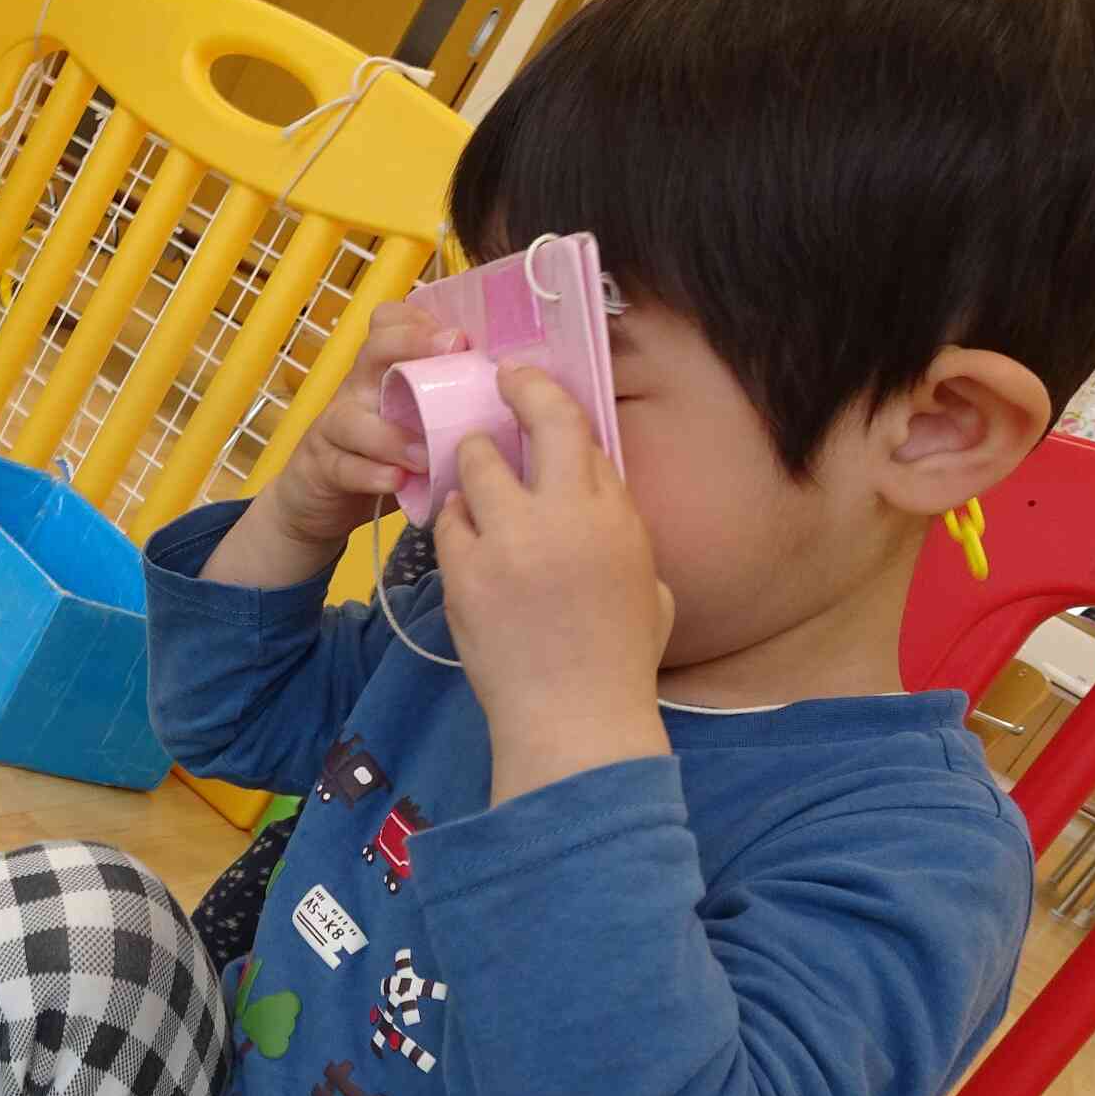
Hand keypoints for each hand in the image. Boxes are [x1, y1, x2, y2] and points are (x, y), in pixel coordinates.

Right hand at [203, 300, 462, 587]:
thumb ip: (448, 405)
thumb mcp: (416, 423)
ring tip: (423, 454)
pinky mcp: (322, 466)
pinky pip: (342, 466)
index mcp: (383, 371)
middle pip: (373, 350)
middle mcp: (358, 389)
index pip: (389, 322)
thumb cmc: (384, 457)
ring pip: (352, 416)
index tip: (460, 336)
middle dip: (410, 345)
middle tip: (451, 352)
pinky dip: (370, 474)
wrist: (321, 502)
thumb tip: (518, 393)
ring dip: (391, 434)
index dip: (419, 321)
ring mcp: (335, 427)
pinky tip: (396, 482)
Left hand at [435, 366, 674, 805]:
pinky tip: (464, 536)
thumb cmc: (618, 659)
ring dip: (474, 465)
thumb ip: (618, 527)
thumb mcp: (645, 582)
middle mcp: (564, 515)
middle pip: (531, 425)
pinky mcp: (465, 572)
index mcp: (613, 515)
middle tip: (491, 395)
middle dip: (509, 399)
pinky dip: (455, 521)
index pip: (577, 427)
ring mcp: (509, 541)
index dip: (544, 395)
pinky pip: (449, 521)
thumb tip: (595, 494)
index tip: (522, 379)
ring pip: (477, 466)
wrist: (572, 716)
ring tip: (476, 480)